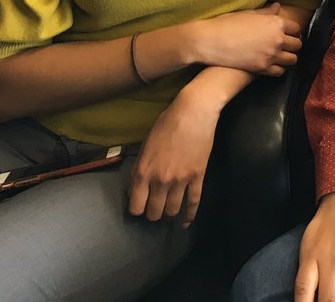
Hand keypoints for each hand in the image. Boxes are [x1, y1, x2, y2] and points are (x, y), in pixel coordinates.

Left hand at [128, 89, 219, 226]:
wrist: (193, 112)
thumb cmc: (167, 124)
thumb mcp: (146, 146)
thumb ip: (142, 169)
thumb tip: (140, 185)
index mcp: (142, 172)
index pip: (136, 206)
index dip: (137, 209)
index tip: (141, 205)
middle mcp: (159, 181)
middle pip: (154, 213)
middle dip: (153, 213)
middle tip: (156, 208)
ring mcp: (180, 180)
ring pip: (172, 210)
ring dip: (170, 213)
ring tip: (170, 210)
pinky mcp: (198, 177)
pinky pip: (193, 202)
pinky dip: (190, 215)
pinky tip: (185, 222)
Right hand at [191, 3, 301, 74]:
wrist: (210, 41)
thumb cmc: (227, 24)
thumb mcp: (248, 14)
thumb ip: (266, 13)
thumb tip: (278, 8)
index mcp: (276, 23)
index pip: (296, 28)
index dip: (293, 31)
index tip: (288, 33)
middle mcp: (278, 39)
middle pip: (297, 44)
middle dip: (292, 44)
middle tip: (286, 45)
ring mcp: (271, 55)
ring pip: (292, 59)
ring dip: (288, 57)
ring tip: (281, 56)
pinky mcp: (262, 68)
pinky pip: (280, 71)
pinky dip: (279, 69)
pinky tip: (273, 65)